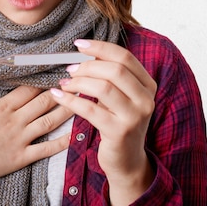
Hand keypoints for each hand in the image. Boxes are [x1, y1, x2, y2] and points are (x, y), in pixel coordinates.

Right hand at [0, 84, 71, 204]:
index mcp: (1, 107)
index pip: (27, 89)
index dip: (42, 79)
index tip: (54, 70)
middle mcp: (14, 120)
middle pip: (42, 101)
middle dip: (60, 90)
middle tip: (75, 82)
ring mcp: (19, 139)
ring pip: (48, 121)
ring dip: (65, 110)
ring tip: (81, 101)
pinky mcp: (21, 157)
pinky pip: (45, 149)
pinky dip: (61, 142)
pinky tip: (74, 135)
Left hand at [50, 39, 156, 204]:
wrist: (126, 161)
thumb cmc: (118, 123)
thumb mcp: (121, 97)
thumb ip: (110, 76)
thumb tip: (84, 52)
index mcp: (147, 85)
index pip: (125, 57)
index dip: (100, 47)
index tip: (79, 45)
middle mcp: (145, 99)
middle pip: (115, 70)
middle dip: (87, 66)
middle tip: (70, 69)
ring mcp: (134, 117)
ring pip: (103, 87)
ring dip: (78, 82)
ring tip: (65, 83)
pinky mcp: (119, 132)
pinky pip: (90, 109)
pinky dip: (70, 100)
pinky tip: (59, 96)